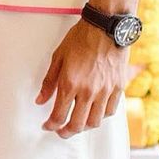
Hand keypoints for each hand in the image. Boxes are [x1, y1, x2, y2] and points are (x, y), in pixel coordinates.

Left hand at [35, 19, 126, 138]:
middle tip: (60, 131)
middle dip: (66, 132)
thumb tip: (40, 100)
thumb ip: (49, 82)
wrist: (106, 26)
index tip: (47, 126)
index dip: (51, 125)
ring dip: (84, 127)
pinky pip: (110, 111)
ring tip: (77, 124)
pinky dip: (100, 116)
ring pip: (95, 122)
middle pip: (77, 125)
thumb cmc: (80, 38)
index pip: (59, 116)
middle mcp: (88, 91)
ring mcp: (105, 91)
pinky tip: (94, 112)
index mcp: (70, 83)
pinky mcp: (118, 88)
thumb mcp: (58, 57)